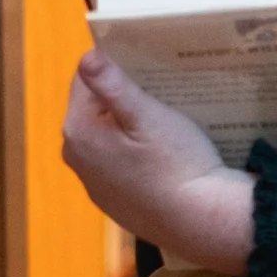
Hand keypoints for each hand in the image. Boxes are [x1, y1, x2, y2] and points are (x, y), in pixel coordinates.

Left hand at [62, 51, 254, 273]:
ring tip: (163, 125)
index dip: (115, 70)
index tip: (145, 69)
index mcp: (77, 130)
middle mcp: (76, 157)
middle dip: (120, 99)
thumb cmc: (175, 162)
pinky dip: (133, 155)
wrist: (200, 221)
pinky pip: (118, 164)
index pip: (84, 81)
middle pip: (94, 110)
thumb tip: (86, 55)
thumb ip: (111, 84)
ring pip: (106, 137)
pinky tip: (160, 157)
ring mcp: (93, 183)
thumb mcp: (146, 115)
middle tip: (159, 95)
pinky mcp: (112, 202)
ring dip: (127, 127)